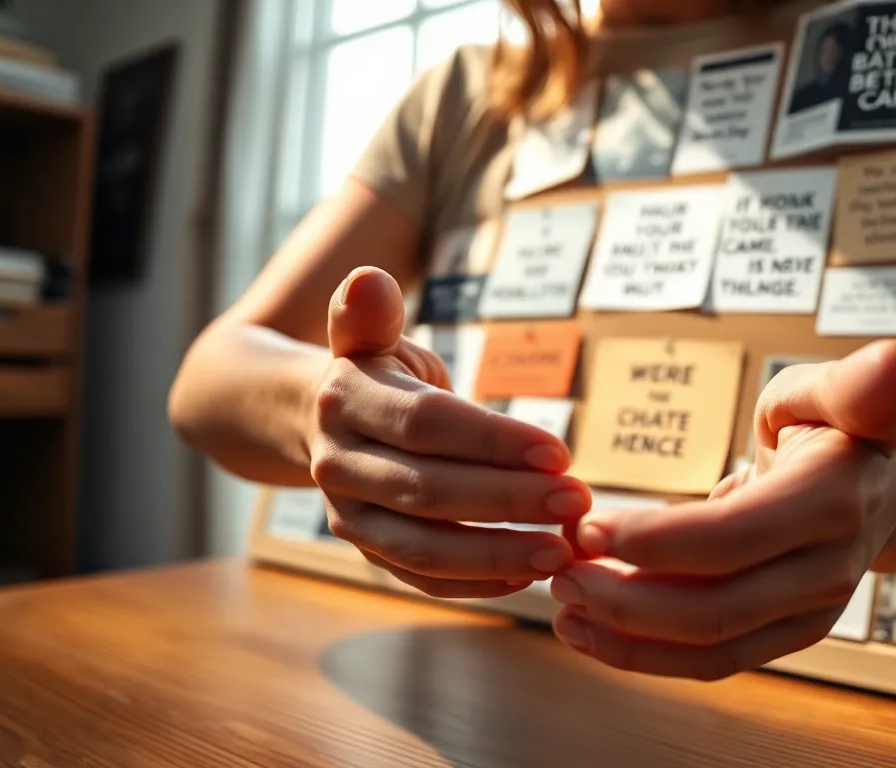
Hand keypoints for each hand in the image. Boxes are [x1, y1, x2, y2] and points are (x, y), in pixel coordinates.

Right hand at [310, 267, 587, 597]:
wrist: (319, 422)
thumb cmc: (376, 375)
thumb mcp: (373, 335)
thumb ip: (373, 313)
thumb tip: (367, 278)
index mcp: (344, 401)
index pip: (426, 425)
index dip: (492, 441)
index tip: (559, 451)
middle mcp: (338, 464)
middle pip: (429, 491)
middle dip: (508, 500)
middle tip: (576, 502)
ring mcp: (348, 516)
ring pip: (421, 548)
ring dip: (495, 554)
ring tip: (561, 551)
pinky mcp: (366, 552)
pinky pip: (420, 578)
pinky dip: (474, 583)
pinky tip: (528, 575)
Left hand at [548, 341, 895, 679]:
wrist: (888, 481)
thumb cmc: (839, 423)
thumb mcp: (831, 388)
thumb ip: (850, 384)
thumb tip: (891, 363)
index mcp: (833, 502)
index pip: (727, 538)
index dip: (650, 540)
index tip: (583, 522)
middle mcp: (827, 571)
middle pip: (711, 607)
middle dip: (621, 596)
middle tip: (557, 565)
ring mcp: (810, 613)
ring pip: (708, 647)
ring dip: (625, 635)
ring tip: (561, 601)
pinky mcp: (787, 635)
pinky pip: (713, 660)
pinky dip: (646, 656)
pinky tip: (590, 631)